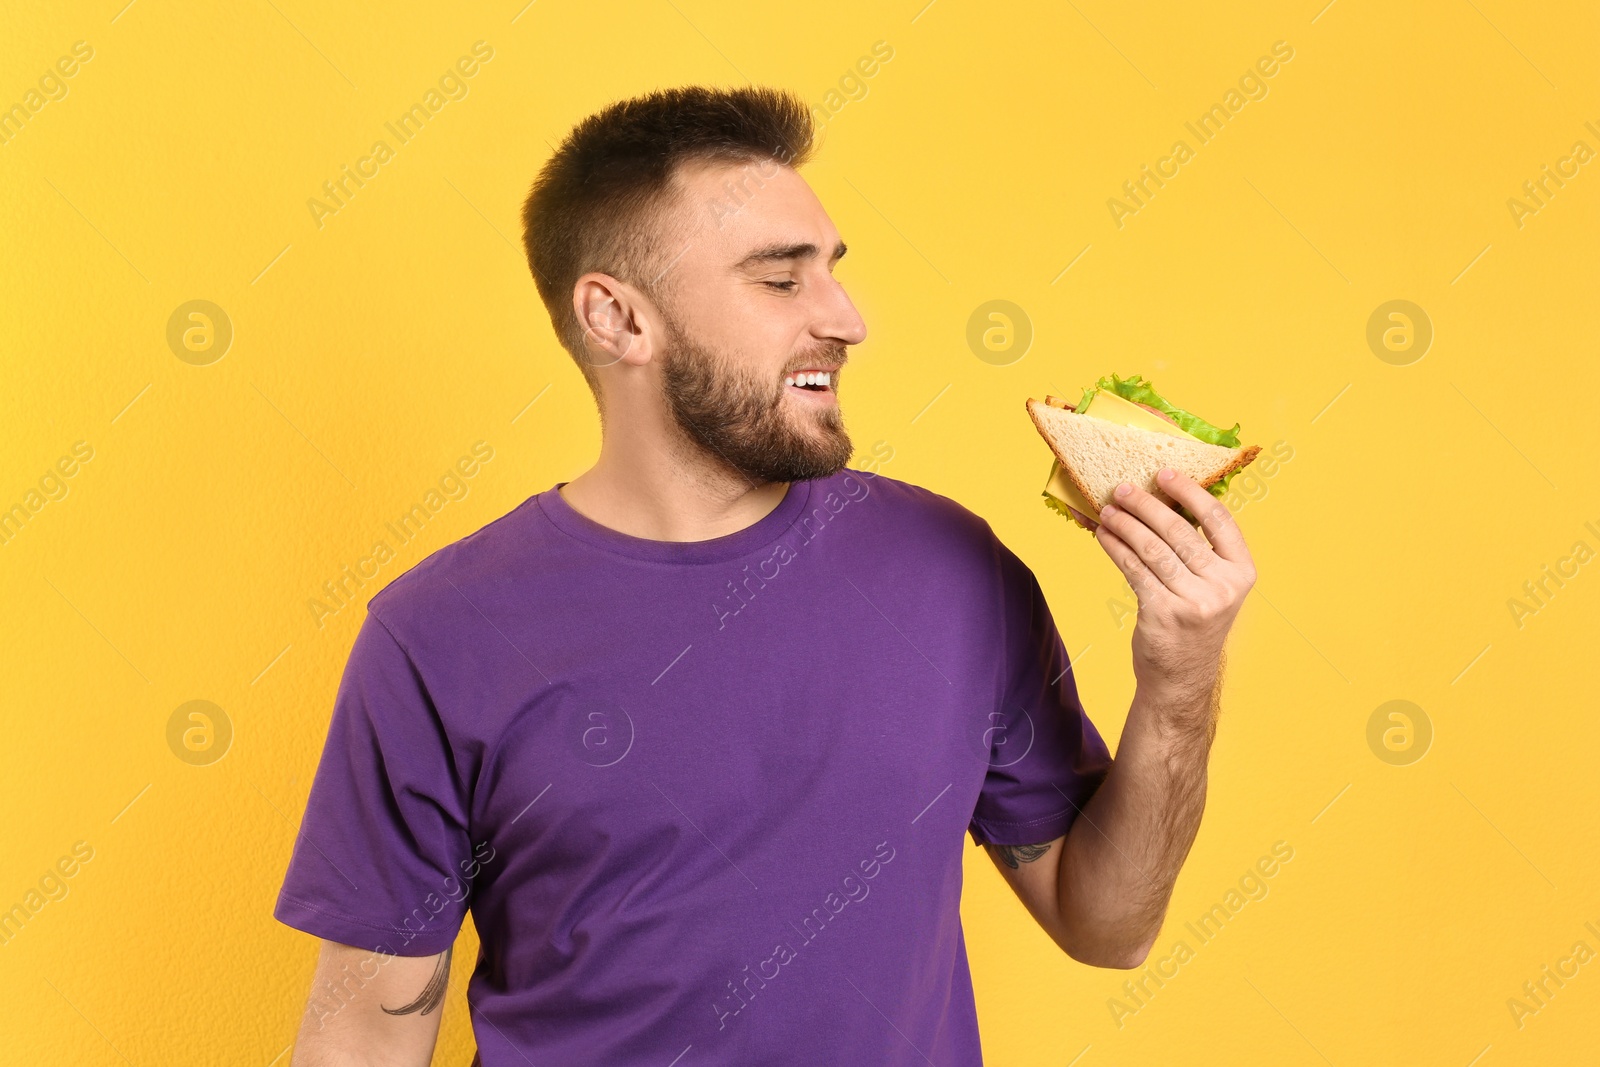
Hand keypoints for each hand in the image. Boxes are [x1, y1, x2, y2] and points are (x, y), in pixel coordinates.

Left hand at [1092, 468, 1256, 702]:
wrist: (1181, 676)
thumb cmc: (1194, 622)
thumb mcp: (1213, 587)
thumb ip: (1200, 551)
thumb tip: (1163, 500)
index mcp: (1242, 572)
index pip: (1219, 520)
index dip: (1190, 492)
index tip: (1165, 473)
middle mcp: (1223, 586)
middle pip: (1180, 531)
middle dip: (1146, 505)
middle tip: (1122, 489)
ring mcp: (1194, 601)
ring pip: (1153, 549)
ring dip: (1125, 524)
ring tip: (1107, 510)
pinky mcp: (1163, 613)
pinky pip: (1134, 570)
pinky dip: (1116, 548)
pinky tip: (1104, 535)